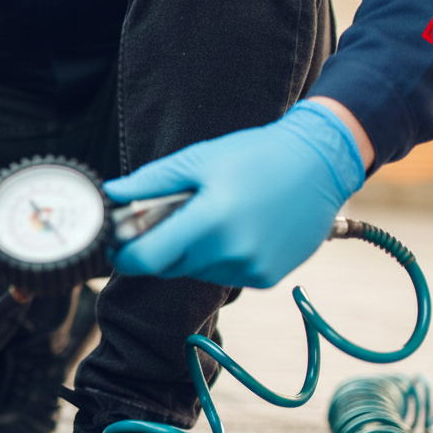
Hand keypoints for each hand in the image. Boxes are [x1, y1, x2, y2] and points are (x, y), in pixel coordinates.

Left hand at [104, 100, 365, 287]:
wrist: (321, 163)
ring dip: (193, 250)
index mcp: (209, 222)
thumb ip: (150, 182)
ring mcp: (251, 269)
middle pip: (168, 266)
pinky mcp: (267, 278)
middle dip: (160, 245)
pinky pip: (224, 272)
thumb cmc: (256, 155)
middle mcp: (230, 253)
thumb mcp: (197, 160)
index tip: (117, 244)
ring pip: (196, 270)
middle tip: (172, 215)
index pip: (147, 259)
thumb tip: (111, 194)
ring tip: (214, 214)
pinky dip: (220, 255)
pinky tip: (238, 227)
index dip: (125, 255)